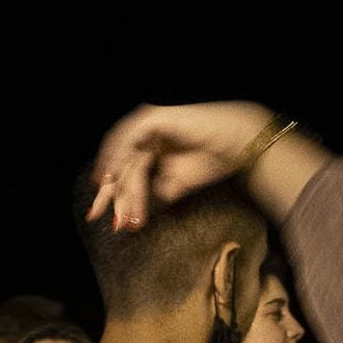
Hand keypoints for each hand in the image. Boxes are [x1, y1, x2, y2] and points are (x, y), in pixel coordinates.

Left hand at [89, 101, 331, 230]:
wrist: (235, 145)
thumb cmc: (211, 161)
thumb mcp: (174, 185)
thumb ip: (153, 195)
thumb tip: (131, 215)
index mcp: (150, 150)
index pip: (125, 175)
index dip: (115, 199)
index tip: (111, 223)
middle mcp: (145, 137)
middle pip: (118, 167)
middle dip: (112, 197)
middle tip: (107, 221)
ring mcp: (147, 125)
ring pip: (125, 159)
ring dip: (123, 188)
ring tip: (122, 211)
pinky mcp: (152, 118)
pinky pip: (128, 139)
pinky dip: (119, 158)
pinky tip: (114, 179)